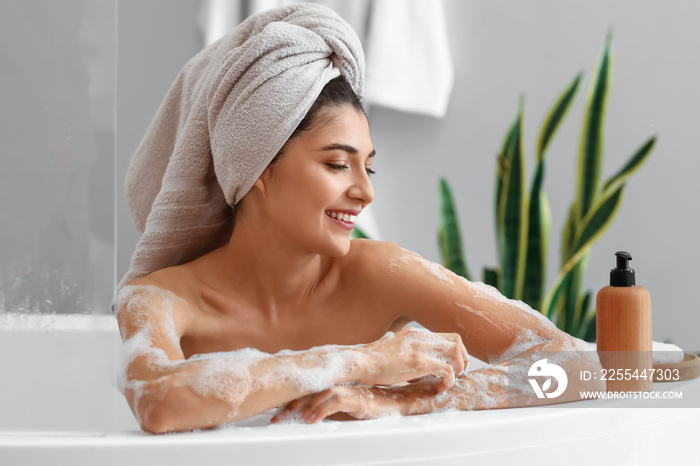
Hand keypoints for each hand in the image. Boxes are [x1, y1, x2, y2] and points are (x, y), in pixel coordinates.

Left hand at [270, 385, 397, 423]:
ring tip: (292, 419)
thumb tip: (304, 418)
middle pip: (308, 391)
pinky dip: (320, 411)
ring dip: (304, 408)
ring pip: (319, 395)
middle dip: (290, 405)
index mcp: (332, 383)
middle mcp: (337, 383)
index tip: (275, 411)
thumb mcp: (341, 408)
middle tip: (277, 417)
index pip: (306, 389)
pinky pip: (334, 403)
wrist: (392, 402)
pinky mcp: (355, 399)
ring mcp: (346, 389)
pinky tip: (311, 420)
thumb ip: (324, 408)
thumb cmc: (366, 404)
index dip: (289, 400)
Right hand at [359, 327, 467, 392]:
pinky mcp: (420, 362)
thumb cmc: (370, 361)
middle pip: (456, 340)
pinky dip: (449, 381)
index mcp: (414, 333)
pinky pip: (447, 370)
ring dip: (458, 368)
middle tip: (456, 374)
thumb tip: (407, 360)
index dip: (453, 352)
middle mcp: (420, 336)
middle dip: (462, 359)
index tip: (450, 366)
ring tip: (449, 381)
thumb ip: (403, 350)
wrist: (359, 362)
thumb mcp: (390, 349)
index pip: (445, 336)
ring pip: (456, 352)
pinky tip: (439, 388)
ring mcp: (421, 348)